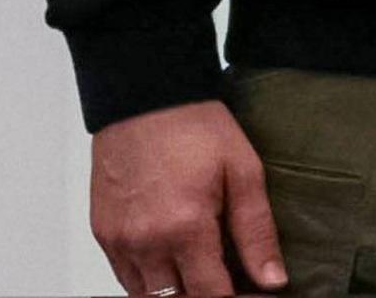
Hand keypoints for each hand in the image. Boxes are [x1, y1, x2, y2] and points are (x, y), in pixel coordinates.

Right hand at [89, 101, 284, 295]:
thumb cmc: (194, 127)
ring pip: (147, 297)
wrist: (143, 97)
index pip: (212, 296)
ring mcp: (119, 241)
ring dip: (176, 293)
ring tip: (203, 272)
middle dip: (206, 297)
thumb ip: (256, 231)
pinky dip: (149, 282)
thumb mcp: (242, 171)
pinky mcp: (103, 233)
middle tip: (229, 281)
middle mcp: (146, 242)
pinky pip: (124, 278)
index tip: (255, 291)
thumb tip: (273, 280)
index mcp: (185, 228)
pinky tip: (173, 263)